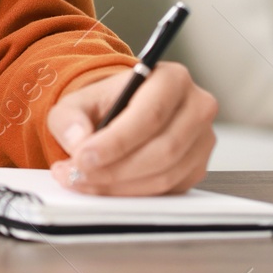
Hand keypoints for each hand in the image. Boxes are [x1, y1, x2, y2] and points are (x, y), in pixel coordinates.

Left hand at [45, 62, 216, 194]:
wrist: (122, 111)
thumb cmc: (105, 103)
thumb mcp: (78, 100)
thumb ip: (70, 117)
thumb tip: (78, 141)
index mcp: (171, 79)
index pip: (150, 115)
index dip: (115, 142)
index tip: (82, 157)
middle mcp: (196, 108)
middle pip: (162, 149)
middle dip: (115, 169)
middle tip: (77, 175)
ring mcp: (202, 141)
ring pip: (166, 175)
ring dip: (120, 186)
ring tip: (83, 181)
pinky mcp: (198, 168)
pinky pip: (169, 189)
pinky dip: (133, 193)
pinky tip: (104, 187)